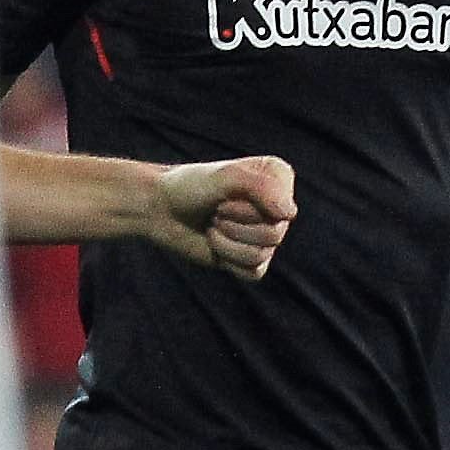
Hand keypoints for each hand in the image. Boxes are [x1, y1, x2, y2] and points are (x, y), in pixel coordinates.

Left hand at [153, 154, 296, 279]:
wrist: (161, 209)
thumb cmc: (190, 187)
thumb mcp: (224, 176)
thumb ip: (259, 187)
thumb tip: (288, 214)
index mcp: (278, 178)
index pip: (282, 210)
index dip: (249, 210)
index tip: (225, 196)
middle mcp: (276, 205)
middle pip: (274, 235)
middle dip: (234, 226)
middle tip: (215, 211)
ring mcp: (265, 233)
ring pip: (262, 255)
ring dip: (227, 243)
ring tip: (213, 226)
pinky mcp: (251, 258)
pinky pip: (254, 272)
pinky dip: (229, 259)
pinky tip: (216, 244)